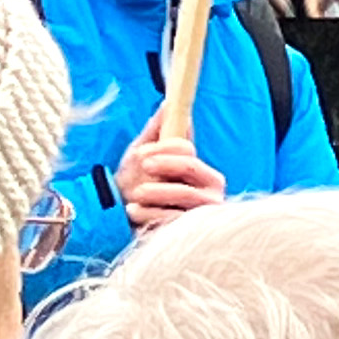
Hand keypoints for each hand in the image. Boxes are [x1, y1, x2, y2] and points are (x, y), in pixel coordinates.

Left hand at [115, 105, 226, 232]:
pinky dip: (150, 213)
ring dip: (156, 191)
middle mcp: (211, 193)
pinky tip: (133, 211)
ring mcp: (202, 215)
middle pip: (191, 167)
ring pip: (183, 194)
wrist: (127, 223)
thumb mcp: (143, 156)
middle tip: (141, 166)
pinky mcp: (190, 235)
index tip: (141, 155)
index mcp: (205, 173)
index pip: (188, 152)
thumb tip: (167, 104)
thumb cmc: (139, 187)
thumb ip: (157, 131)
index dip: (164, 149)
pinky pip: (173, 220)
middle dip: (164, 164)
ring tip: (134, 195)